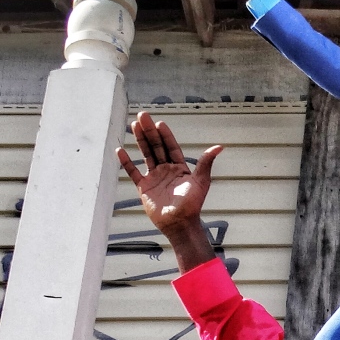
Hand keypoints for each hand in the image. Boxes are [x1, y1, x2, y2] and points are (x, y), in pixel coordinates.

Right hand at [118, 112, 221, 270]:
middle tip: (142, 115)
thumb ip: (206, 163)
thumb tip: (219, 146)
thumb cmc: (192, 204)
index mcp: (180, 167)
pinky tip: (120, 150)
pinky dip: (126, 162)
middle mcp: (166, 170)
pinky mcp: (144, 188)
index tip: (159, 122)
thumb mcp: (201, 181)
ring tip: (133, 125)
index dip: (165, 134)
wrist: (179, 223)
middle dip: (150, 131)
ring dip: (140, 140)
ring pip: (145, 154)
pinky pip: (133, 172)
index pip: (171, 146)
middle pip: (156, 146)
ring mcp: (154, 177)